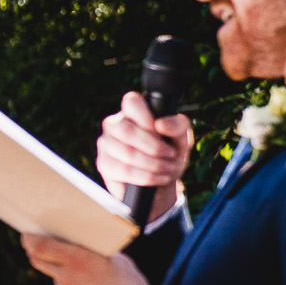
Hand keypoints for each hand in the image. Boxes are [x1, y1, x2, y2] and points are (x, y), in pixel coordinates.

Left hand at [23, 235, 162, 284]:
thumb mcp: (120, 262)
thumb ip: (100, 253)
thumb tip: (91, 248)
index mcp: (78, 259)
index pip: (41, 246)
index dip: (30, 239)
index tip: (26, 233)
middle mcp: (67, 275)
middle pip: (38, 260)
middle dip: (34, 250)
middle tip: (34, 243)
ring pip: (53, 274)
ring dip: (56, 266)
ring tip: (70, 259)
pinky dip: (69, 281)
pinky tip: (86, 280)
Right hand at [97, 91, 195, 223]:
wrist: (161, 182)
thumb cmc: (169, 154)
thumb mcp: (181, 138)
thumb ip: (178, 125)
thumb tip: (160, 124)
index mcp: (132, 112)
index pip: (131, 102)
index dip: (146, 117)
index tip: (160, 131)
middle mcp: (114, 125)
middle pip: (127, 131)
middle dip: (154, 147)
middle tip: (170, 155)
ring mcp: (106, 144)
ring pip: (127, 153)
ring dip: (153, 164)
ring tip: (167, 168)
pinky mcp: (103, 164)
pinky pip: (124, 170)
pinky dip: (147, 176)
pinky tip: (158, 178)